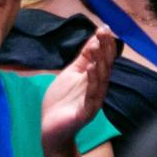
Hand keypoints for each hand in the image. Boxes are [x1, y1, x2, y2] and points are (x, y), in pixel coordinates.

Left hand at [41, 26, 115, 151]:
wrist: (51, 129)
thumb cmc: (62, 101)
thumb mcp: (72, 74)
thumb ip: (83, 58)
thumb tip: (95, 39)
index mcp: (93, 80)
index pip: (102, 59)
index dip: (104, 44)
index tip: (104, 27)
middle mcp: (96, 90)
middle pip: (104, 68)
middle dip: (104, 50)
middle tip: (104, 33)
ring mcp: (92, 102)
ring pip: (100, 81)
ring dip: (99, 63)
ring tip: (97, 47)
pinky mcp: (85, 113)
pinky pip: (91, 98)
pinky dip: (92, 84)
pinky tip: (90, 70)